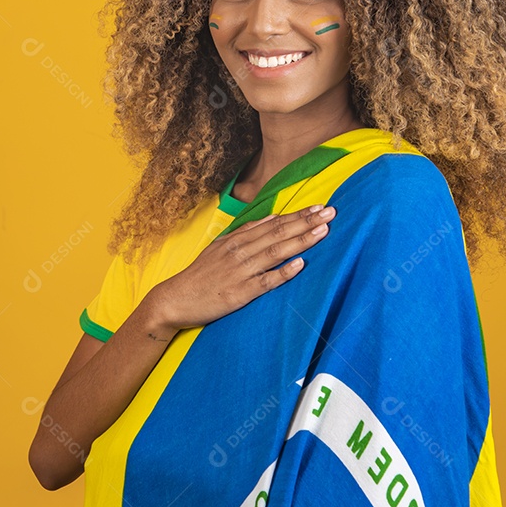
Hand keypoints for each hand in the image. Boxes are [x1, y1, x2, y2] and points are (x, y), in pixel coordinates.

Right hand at [145, 204, 335, 331]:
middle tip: (330, 212)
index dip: (298, 215)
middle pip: (278, 233)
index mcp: (236, 240)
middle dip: (306, 222)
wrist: (175, 299)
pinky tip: (300, 264)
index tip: (319, 207)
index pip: (273, 223)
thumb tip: (271, 219)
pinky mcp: (240, 293)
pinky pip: (266, 281)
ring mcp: (240, 272)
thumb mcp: (219, 247)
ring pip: (276, 252)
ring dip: (301, 241)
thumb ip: (245, 233)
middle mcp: (240, 252)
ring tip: (323, 231)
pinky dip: (283, 272)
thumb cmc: (200, 275)